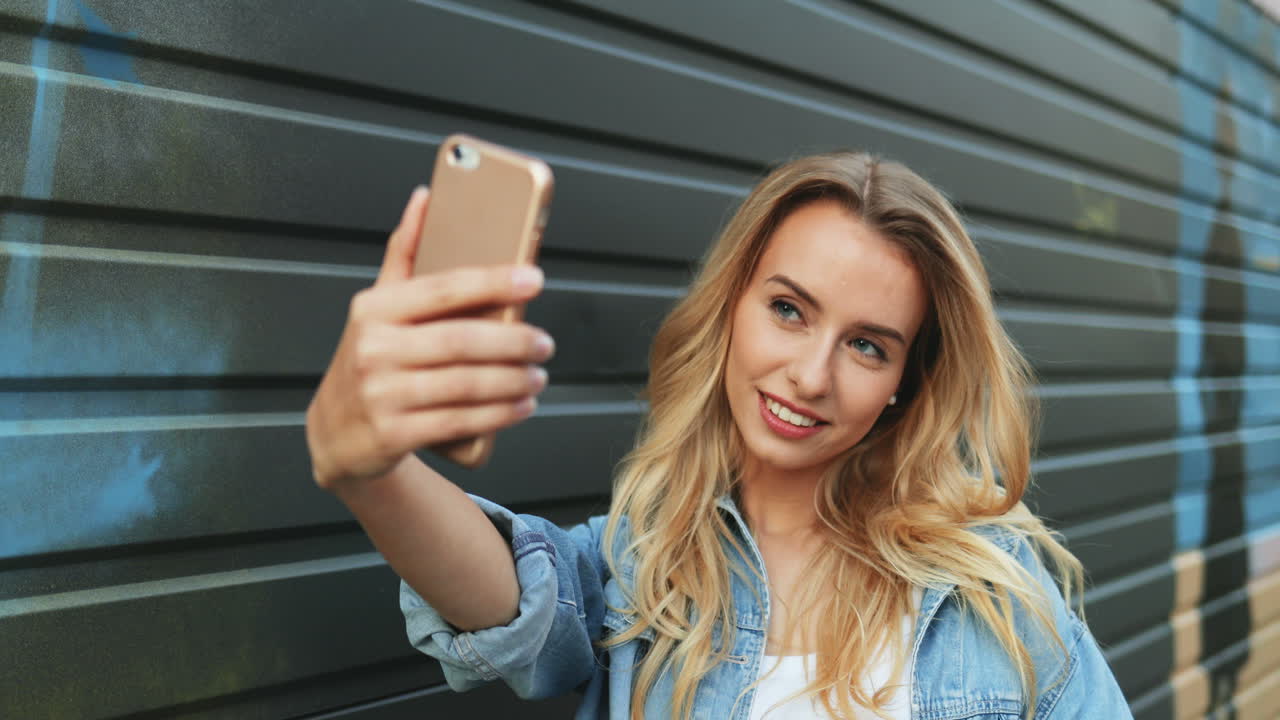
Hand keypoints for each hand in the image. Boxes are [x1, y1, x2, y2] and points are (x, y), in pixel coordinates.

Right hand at [305, 187, 553, 489]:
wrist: (334, 433)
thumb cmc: (369, 360)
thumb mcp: (377, 306)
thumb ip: (404, 253)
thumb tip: (426, 197)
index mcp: (375, 310)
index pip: (443, 288)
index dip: (493, 282)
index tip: (534, 279)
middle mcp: (375, 350)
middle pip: (461, 341)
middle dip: (514, 342)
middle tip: (544, 343)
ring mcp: (382, 394)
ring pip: (466, 385)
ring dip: (513, 381)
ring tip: (537, 375)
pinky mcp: (394, 434)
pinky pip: (459, 421)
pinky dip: (499, 414)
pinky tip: (521, 405)